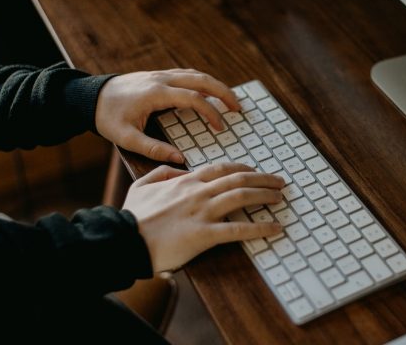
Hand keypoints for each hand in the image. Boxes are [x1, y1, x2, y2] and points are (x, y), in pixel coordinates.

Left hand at [95, 69, 240, 162]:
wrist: (89, 96)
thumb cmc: (107, 117)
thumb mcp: (126, 138)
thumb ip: (154, 149)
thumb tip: (180, 159)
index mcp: (156, 94)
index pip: (193, 99)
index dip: (211, 112)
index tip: (221, 126)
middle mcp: (161, 79)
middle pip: (201, 79)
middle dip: (223, 92)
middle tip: (238, 108)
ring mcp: (160, 74)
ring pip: (195, 74)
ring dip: (215, 85)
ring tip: (229, 100)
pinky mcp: (157, 75)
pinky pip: (186, 74)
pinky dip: (202, 82)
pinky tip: (208, 92)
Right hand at [123, 163, 284, 272]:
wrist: (125, 238)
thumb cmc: (133, 216)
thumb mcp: (142, 185)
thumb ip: (161, 173)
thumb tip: (176, 167)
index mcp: (184, 181)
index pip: (221, 169)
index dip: (242, 168)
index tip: (255, 171)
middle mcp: (197, 192)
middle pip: (238, 178)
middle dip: (262, 178)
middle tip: (279, 181)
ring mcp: (202, 212)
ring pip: (242, 196)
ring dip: (265, 195)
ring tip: (279, 197)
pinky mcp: (205, 234)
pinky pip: (239, 229)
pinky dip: (260, 227)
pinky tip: (275, 227)